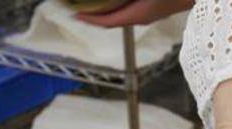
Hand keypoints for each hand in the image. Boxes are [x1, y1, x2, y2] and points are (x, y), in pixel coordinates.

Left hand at [76, 0, 192, 26]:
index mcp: (139, 13)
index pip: (107, 21)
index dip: (89, 19)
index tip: (73, 14)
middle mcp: (143, 17)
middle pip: (113, 20)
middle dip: (94, 15)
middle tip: (78, 7)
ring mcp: (151, 13)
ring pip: (122, 15)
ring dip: (106, 10)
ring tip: (93, 3)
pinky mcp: (158, 7)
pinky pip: (131, 9)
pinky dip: (119, 6)